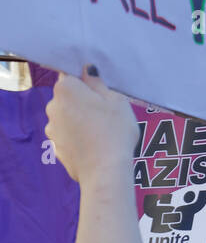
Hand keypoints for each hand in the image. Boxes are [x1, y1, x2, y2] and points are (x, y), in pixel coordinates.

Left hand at [44, 68, 136, 184]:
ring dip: (78, 122)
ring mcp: (52, 128)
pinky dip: (77, 139)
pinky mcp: (56, 147)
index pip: (71, 76)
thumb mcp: (116, 101)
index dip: (85, 83)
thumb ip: (98, 83)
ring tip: (99, 135)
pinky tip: (93, 148)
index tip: (99, 93)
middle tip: (104, 116)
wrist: (105, 172)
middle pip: (67, 98)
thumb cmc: (114, 132)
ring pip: (66, 118)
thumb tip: (87, 70)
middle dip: (82, 103)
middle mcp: (52, 105)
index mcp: (66, 88)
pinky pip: (67, 137)